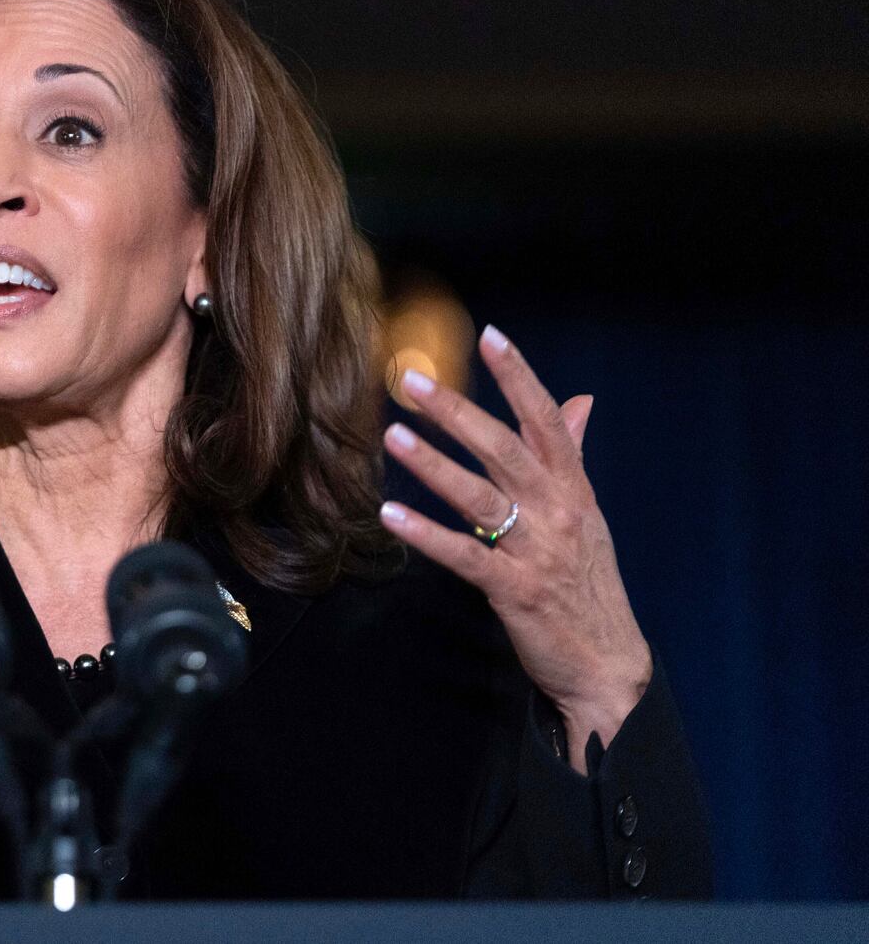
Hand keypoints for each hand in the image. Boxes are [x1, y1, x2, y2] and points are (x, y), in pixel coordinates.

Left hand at [379, 325, 651, 773]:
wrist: (609, 664)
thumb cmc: (589, 584)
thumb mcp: (587, 514)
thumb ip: (572, 456)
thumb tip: (580, 401)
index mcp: (573, 489)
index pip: (546, 421)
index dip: (519, 378)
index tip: (491, 336)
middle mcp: (557, 512)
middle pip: (503, 449)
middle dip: (457, 411)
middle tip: (411, 381)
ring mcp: (536, 551)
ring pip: (480, 497)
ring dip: (433, 464)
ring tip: (393, 435)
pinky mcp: (514, 590)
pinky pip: (465, 556)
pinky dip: (427, 535)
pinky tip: (392, 516)